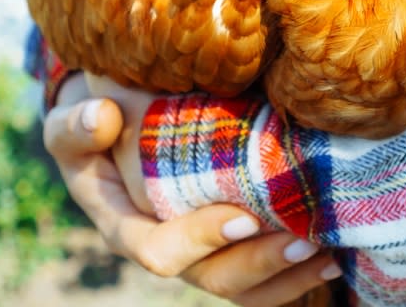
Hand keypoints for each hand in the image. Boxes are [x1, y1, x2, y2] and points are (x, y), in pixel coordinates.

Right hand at [42, 73, 341, 305]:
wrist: (113, 129)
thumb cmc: (93, 127)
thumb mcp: (70, 124)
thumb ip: (77, 127)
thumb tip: (102, 117)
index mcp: (125, 228)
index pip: (159, 250)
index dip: (201, 240)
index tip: (242, 217)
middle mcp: (167, 248)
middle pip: (213, 278)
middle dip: (261, 263)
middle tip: (304, 237)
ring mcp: (200, 253)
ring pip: (245, 288)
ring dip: (289, 276)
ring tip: (329, 255)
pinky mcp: (228, 246)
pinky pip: (263, 278)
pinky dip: (298, 272)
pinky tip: (335, 256)